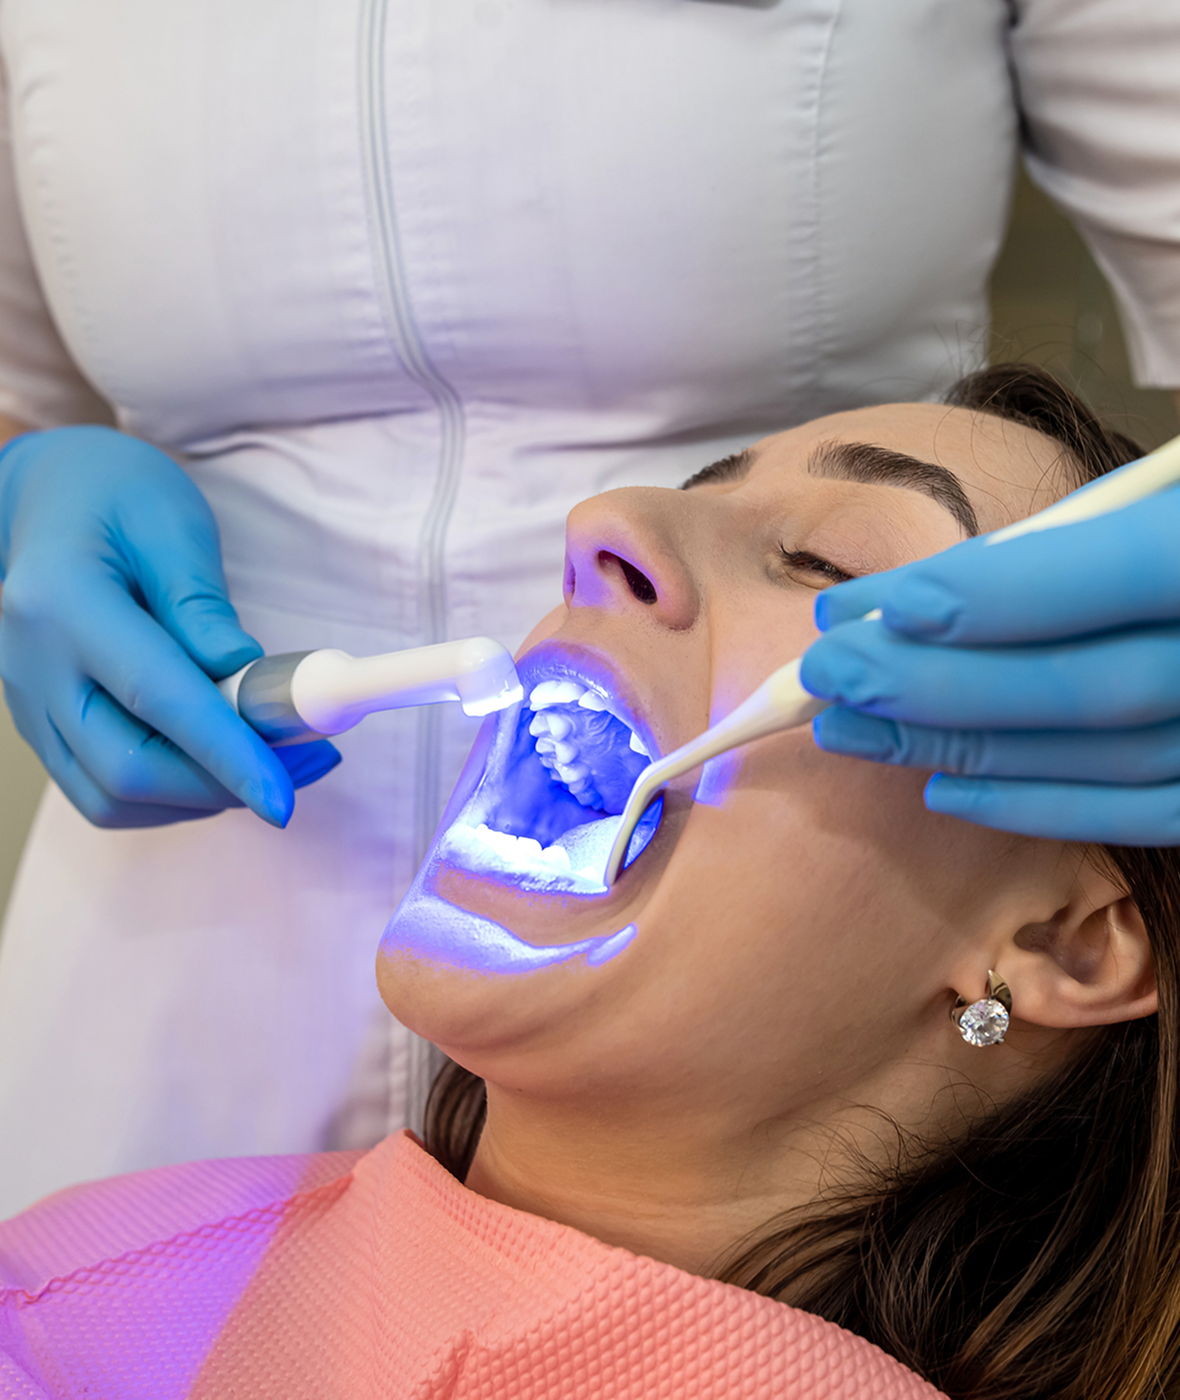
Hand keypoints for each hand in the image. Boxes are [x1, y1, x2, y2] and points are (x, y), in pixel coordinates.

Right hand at [0, 426, 338, 827]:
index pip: (153, 697)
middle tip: (308, 763)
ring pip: (114, 798)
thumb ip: (202, 605)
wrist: (47, 499)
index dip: (225, 754)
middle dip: (225, 784)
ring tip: (276, 761)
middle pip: (127, 768)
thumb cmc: (115, 497)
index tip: (283, 798)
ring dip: (204, 797)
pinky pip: (105, 792)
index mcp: (62, 603)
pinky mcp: (45, 728)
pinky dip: (172, 796)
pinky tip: (221, 764)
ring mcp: (30, 704)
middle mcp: (34, 666)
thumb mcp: (170, 524)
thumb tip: (246, 675)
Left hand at [799, 488, 1179, 844]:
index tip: (870, 609)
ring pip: (1105, 753)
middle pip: (1089, 685)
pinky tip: (946, 790)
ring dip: (964, 746)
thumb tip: (939, 592)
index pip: (1112, 578)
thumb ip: (1096, 527)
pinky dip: (1043, 805)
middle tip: (827, 674)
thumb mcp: (1177, 487)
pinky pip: (1150, 812)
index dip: (988, 597)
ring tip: (852, 728)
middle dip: (940, 685)